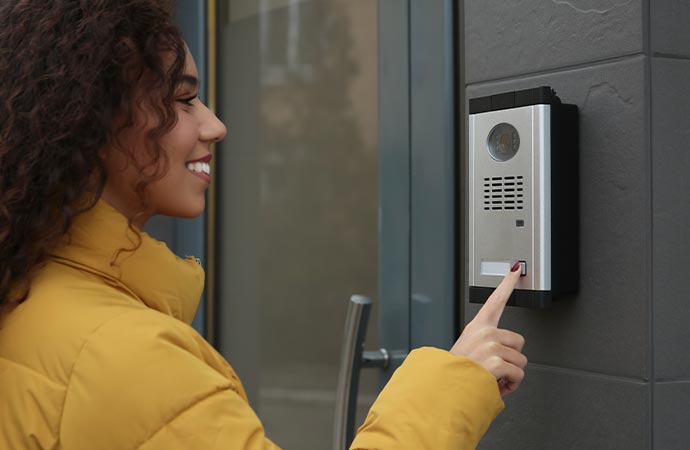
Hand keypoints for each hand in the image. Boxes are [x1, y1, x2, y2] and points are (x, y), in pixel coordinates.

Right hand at [450, 263, 526, 395]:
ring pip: (520, 361)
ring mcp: (490, 345)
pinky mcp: (496, 360)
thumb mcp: (467, 352)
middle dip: (512, 358)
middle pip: (518, 341)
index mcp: (476, 327)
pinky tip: (496, 385)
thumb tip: (502, 356)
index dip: (507, 283)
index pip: (495, 300)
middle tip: (495, 369)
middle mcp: (484, 332)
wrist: (443, 390)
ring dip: (511, 374)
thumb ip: (485, 346)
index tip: (515, 268)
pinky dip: (511, 385)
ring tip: (492, 378)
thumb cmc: (455, 374)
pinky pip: (518, 374)